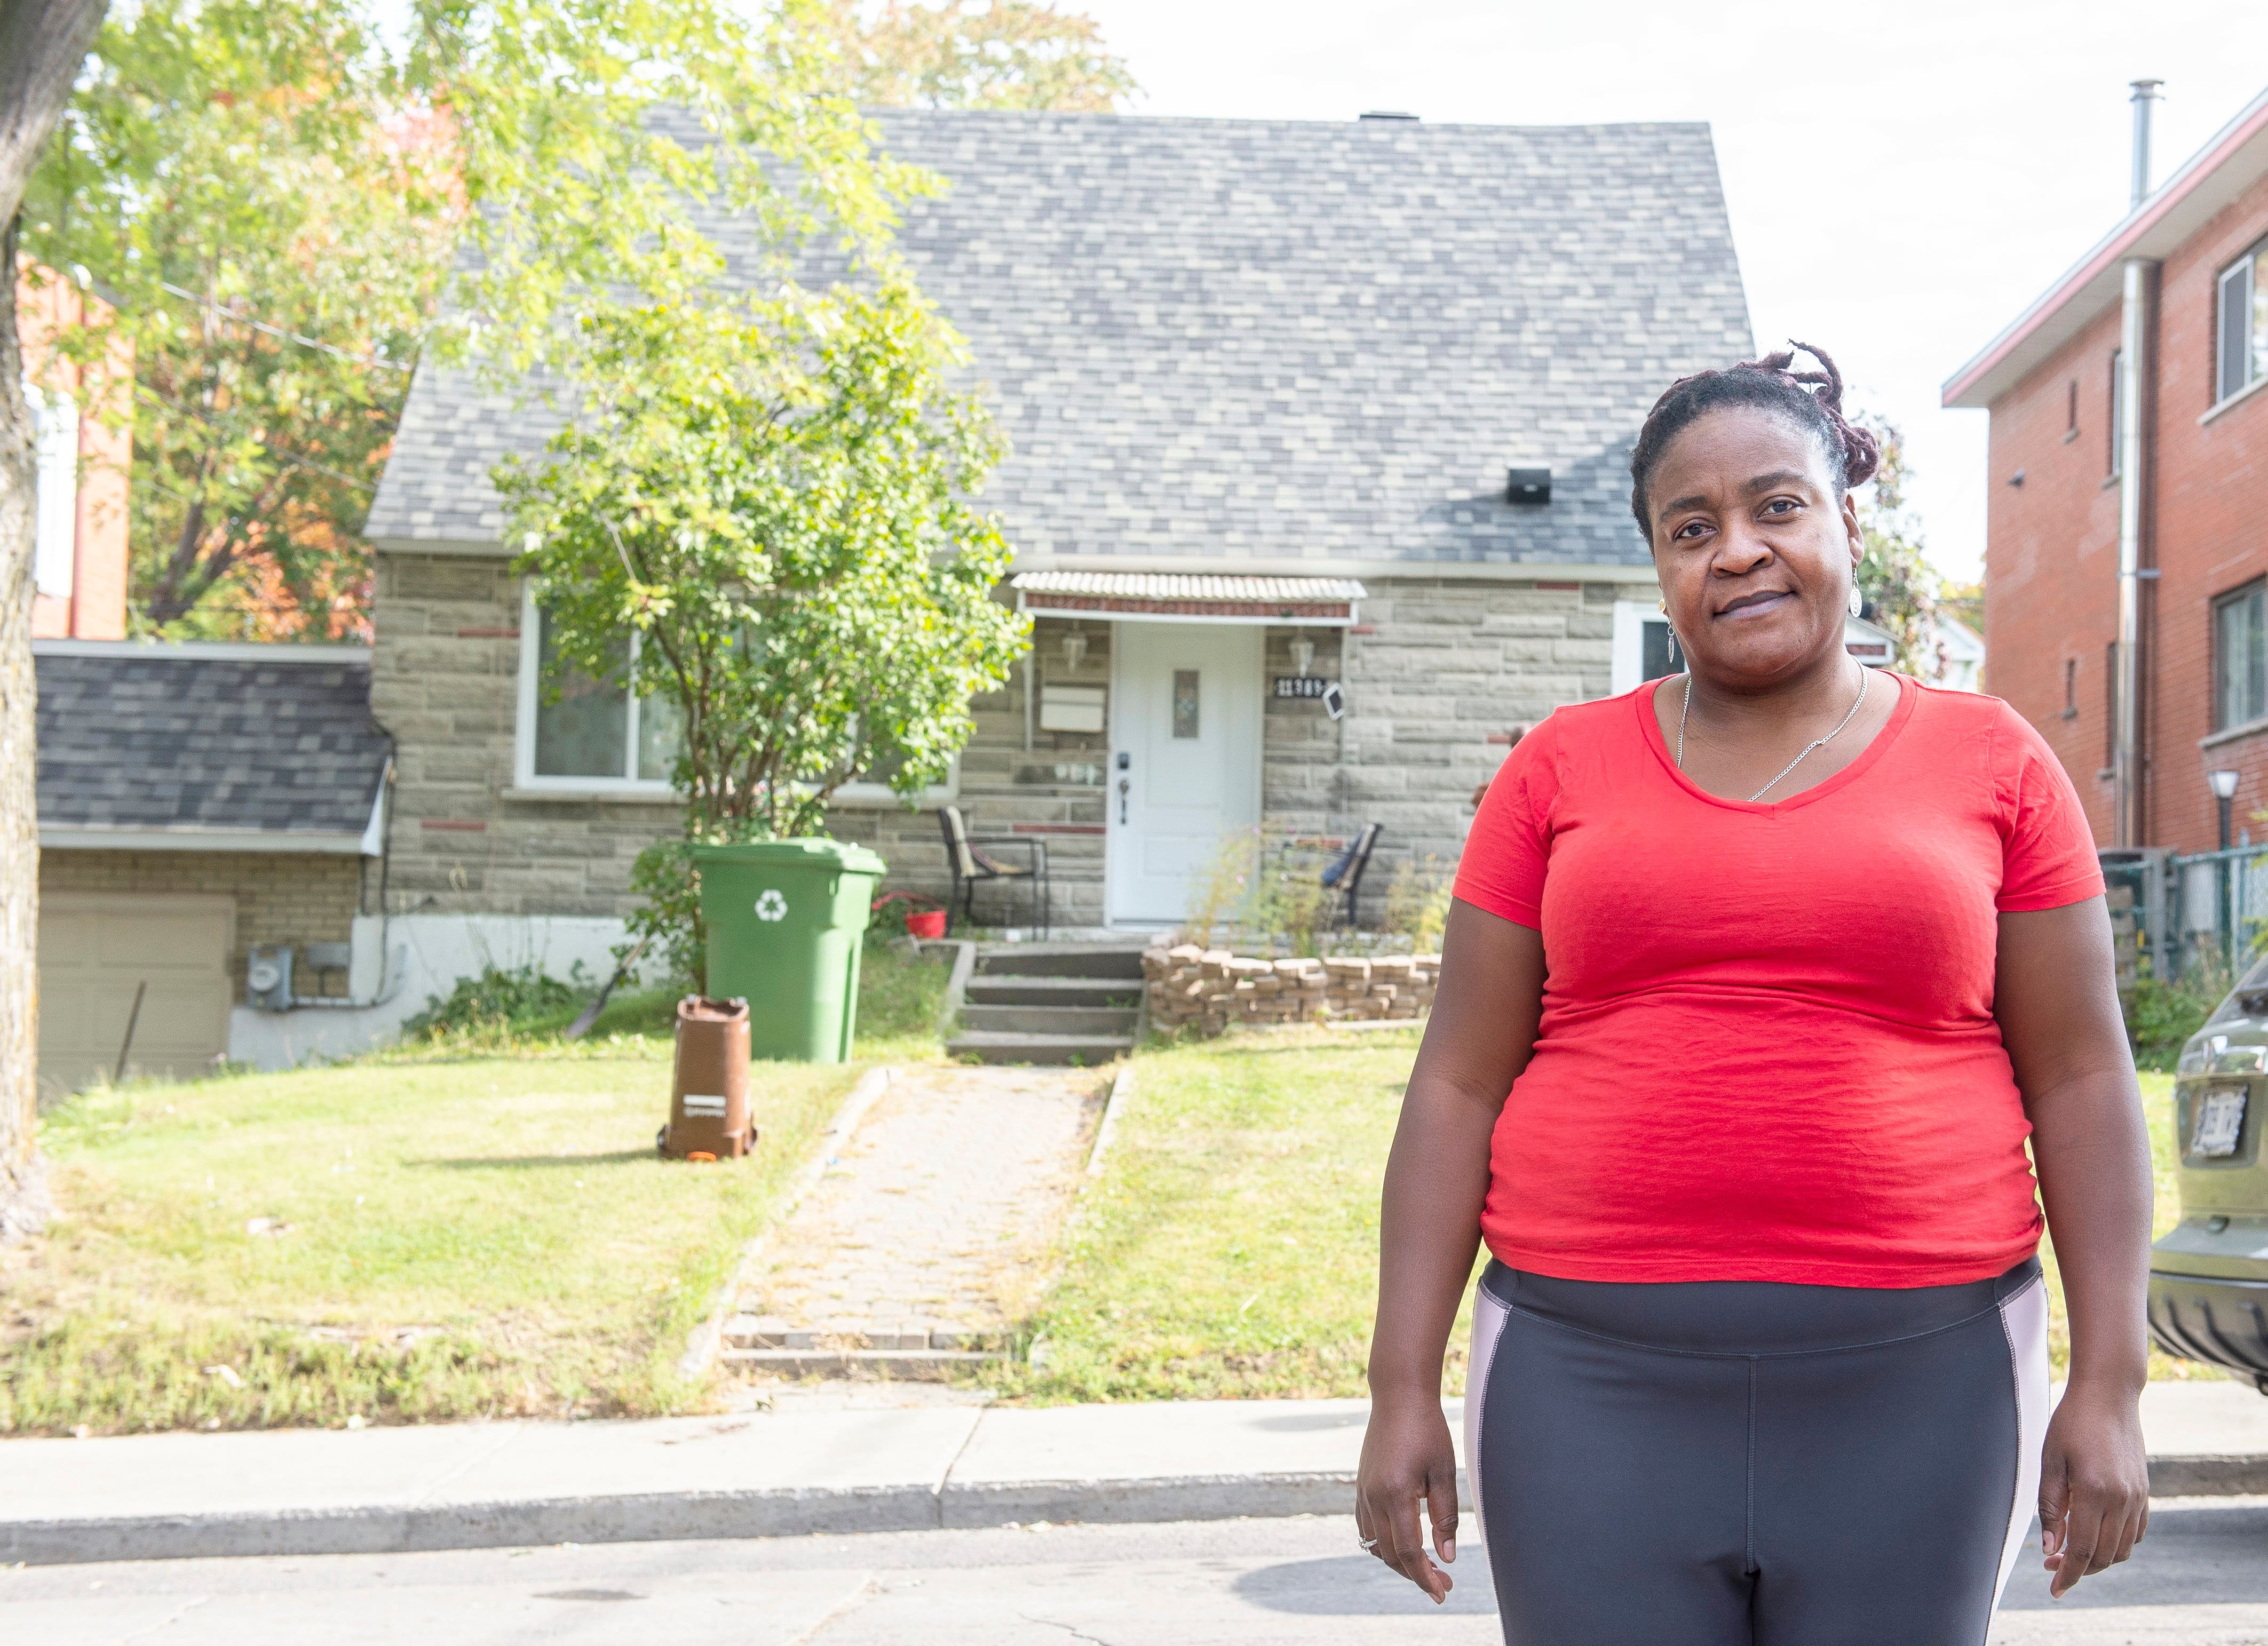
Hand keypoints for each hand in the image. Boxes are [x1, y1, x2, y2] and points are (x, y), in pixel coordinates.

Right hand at [1354, 1392, 1457, 1603]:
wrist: (1398, 1397)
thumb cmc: (1427, 1430)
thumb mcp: (1444, 1472)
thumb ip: (1445, 1517)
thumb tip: (1447, 1556)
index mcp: (1395, 1494)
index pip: (1408, 1551)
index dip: (1425, 1577)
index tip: (1442, 1592)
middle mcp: (1373, 1497)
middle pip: (1390, 1554)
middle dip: (1416, 1574)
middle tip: (1442, 1583)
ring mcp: (1363, 1492)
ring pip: (1374, 1544)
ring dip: (1398, 1562)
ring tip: (1426, 1568)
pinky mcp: (1361, 1486)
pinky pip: (1366, 1527)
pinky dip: (1383, 1543)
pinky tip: (1403, 1543)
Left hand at [2038, 1383, 2149, 1597]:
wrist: (2108, 1397)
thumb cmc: (2070, 1423)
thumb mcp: (2050, 1461)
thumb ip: (2050, 1507)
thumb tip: (2050, 1548)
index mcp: (2094, 1492)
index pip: (2083, 1550)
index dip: (2068, 1575)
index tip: (2055, 1591)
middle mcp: (2121, 1500)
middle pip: (2103, 1556)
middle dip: (2078, 1569)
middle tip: (2052, 1567)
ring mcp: (2137, 1497)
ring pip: (2122, 1549)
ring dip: (2098, 1559)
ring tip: (2071, 1553)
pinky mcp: (2145, 1492)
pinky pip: (2135, 1533)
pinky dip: (2118, 1544)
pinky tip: (2096, 1537)